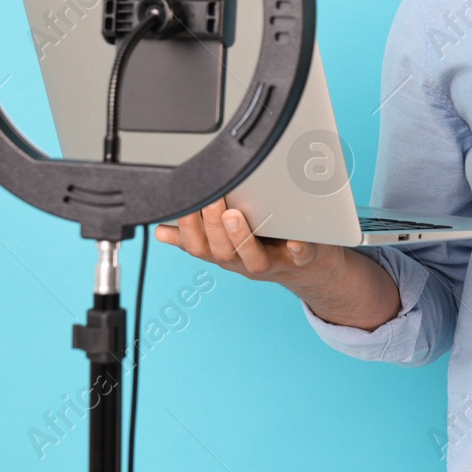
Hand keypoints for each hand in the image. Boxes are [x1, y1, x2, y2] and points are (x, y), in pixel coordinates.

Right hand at [153, 196, 334, 287]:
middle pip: (222, 252)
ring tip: (234, 215)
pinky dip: (298, 249)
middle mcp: (246, 263)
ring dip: (241, 238)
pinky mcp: (304, 259)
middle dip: (212, 226)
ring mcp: (275, 263)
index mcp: (225, 255)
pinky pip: (301, 257)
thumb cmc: (266, 248)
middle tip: (211, 199)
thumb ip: (198, 236)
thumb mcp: (227, 245)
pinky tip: (295, 239)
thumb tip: (160, 231)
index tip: (183, 202)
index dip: (186, 229)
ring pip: (254, 259)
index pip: (196, 247)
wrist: (311, 272)